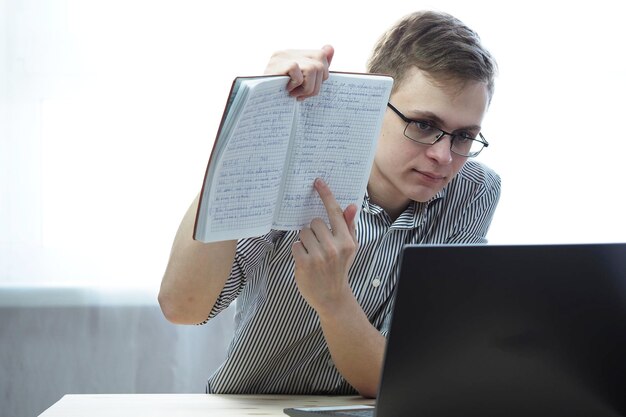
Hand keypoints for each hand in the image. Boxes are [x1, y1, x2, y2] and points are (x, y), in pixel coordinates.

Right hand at [264, 45, 334, 99]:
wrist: (259, 104)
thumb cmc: (279, 95)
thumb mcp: (301, 82)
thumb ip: (316, 66)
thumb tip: (330, 47)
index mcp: (294, 54)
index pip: (321, 56)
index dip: (321, 76)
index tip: (308, 89)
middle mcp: (288, 52)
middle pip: (320, 64)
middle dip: (316, 86)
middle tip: (302, 95)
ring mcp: (282, 56)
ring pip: (313, 69)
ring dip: (307, 88)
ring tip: (295, 94)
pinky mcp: (277, 63)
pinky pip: (299, 72)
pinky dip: (296, 85)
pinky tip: (287, 90)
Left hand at [291, 178, 358, 315]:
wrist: (332, 297)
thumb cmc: (340, 269)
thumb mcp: (350, 248)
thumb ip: (349, 226)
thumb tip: (351, 206)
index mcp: (346, 241)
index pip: (334, 212)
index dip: (326, 195)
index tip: (318, 182)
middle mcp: (334, 247)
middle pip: (315, 223)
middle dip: (314, 231)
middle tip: (319, 245)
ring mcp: (319, 256)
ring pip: (303, 233)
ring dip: (306, 241)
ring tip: (313, 254)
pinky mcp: (304, 264)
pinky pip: (295, 245)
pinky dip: (299, 251)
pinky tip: (306, 261)